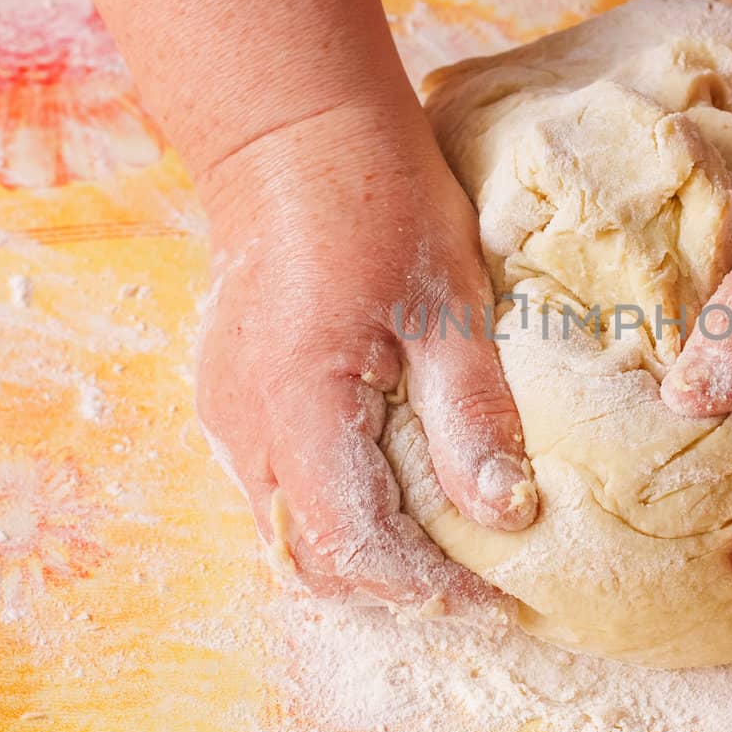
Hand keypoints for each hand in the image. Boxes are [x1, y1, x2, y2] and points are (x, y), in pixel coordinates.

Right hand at [196, 101, 535, 614]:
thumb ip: (471, 415)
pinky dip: (337, 515)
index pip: (356, 544)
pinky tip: (399, 498)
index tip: (502, 596)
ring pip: (289, 531)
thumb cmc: (377, 201)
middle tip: (480, 587)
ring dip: (364, 557)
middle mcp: (241, 425)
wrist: (294, 135)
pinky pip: (279, 490)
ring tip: (447, 554)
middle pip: (311, 558)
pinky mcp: (231, 398)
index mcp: (297, 402)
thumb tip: (506, 514)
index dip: (431, 586)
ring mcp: (225, 414)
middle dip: (396, 588)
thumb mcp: (449, 304)